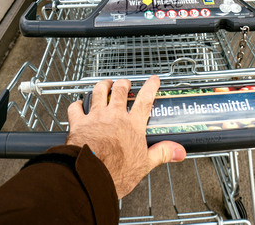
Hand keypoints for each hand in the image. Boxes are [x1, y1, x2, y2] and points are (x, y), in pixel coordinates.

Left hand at [66, 75, 185, 198]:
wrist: (90, 174)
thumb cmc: (116, 172)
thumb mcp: (145, 164)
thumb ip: (162, 153)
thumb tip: (179, 151)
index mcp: (132, 124)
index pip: (145, 99)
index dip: (150, 86)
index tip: (153, 80)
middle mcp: (114, 115)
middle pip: (120, 90)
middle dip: (123, 83)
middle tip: (125, 83)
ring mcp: (96, 116)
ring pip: (99, 92)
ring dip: (102, 85)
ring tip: (105, 84)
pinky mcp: (79, 122)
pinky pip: (76, 107)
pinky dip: (77, 103)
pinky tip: (78, 104)